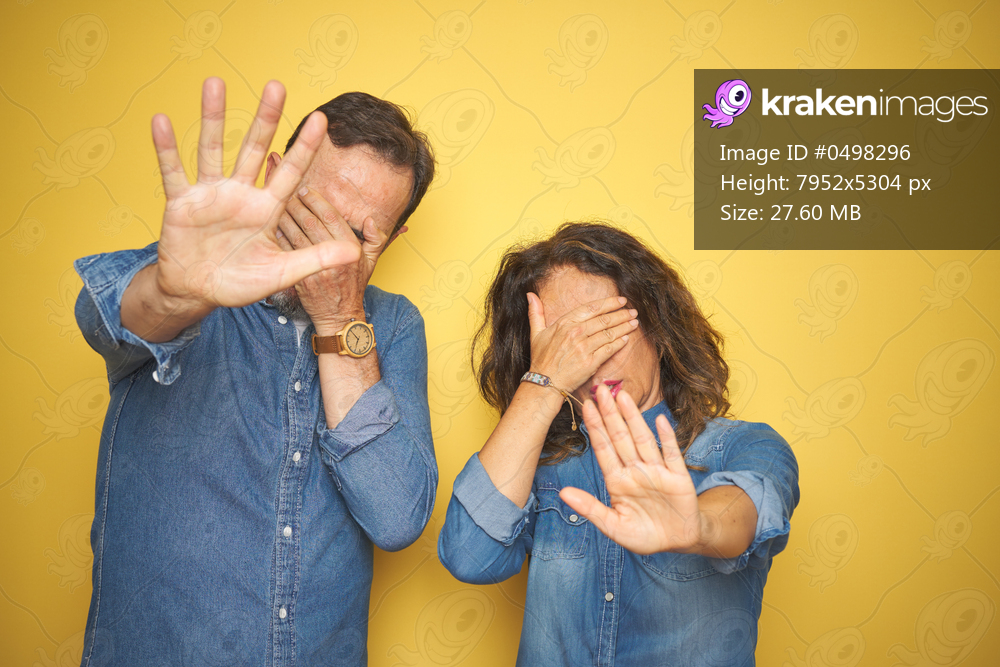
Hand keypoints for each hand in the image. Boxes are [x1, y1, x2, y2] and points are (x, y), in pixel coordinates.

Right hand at [151, 77, 359, 311]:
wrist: (198, 293)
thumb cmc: (240, 282)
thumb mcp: (282, 272)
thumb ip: (316, 259)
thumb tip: (355, 253)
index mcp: (267, 209)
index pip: (291, 172)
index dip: (305, 147)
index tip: (321, 119)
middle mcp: (240, 194)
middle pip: (254, 148)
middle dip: (265, 118)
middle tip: (276, 85)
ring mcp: (210, 195)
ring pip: (212, 149)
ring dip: (212, 117)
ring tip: (215, 83)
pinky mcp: (181, 203)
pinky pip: (173, 172)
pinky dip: (166, 148)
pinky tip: (161, 121)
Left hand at [274, 186, 402, 331]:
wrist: (339, 315)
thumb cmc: (354, 286)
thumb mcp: (371, 262)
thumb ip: (375, 238)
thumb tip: (371, 220)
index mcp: (350, 250)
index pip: (331, 217)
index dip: (316, 201)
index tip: (306, 190)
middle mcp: (332, 257)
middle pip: (310, 222)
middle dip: (297, 204)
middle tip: (288, 192)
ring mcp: (314, 268)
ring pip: (295, 234)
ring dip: (284, 216)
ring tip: (277, 203)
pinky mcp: (299, 278)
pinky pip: (286, 252)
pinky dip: (278, 236)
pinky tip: (273, 225)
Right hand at [526, 293, 637, 391]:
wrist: (544, 383)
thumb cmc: (541, 359)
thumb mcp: (535, 333)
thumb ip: (536, 313)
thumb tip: (530, 294)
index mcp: (565, 323)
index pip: (592, 308)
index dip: (609, 303)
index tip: (621, 300)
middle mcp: (575, 333)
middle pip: (604, 319)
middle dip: (621, 314)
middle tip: (633, 311)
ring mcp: (584, 348)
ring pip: (609, 333)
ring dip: (624, 327)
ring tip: (634, 322)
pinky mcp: (591, 362)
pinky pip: (609, 349)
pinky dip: (619, 343)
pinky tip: (627, 339)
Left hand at [559, 385, 706, 554]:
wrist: (677, 543)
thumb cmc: (643, 534)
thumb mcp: (613, 526)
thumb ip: (590, 508)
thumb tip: (563, 493)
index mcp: (617, 480)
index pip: (603, 448)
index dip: (595, 427)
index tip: (585, 406)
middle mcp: (635, 470)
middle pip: (620, 437)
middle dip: (610, 414)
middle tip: (600, 389)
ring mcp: (656, 472)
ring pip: (643, 440)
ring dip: (634, 419)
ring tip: (623, 397)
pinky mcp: (678, 478)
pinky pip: (672, 454)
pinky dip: (667, 438)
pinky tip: (660, 421)